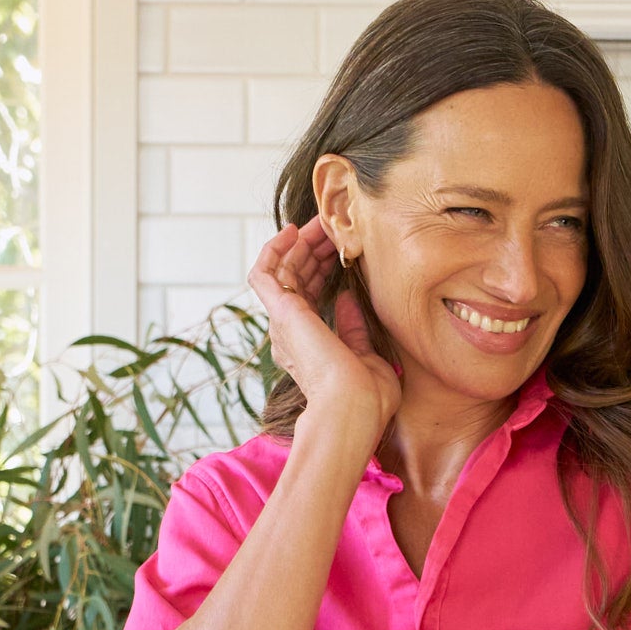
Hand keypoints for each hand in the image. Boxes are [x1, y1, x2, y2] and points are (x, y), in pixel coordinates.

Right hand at [246, 220, 400, 462]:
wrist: (353, 408)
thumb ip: (354, 329)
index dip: (323, 269)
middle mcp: (291, 335)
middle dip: (315, 250)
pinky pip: (263, 273)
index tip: (342, 249)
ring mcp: (283, 324)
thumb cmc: (367, 397)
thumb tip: (348, 298)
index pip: (310, 297)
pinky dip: (273, 249)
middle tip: (334, 227)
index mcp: (310, 347)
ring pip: (283, 271)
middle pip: (296, 279)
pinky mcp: (280, 314)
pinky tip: (292, 231)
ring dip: (301, 243)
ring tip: (321, 221)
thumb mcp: (367, 356)